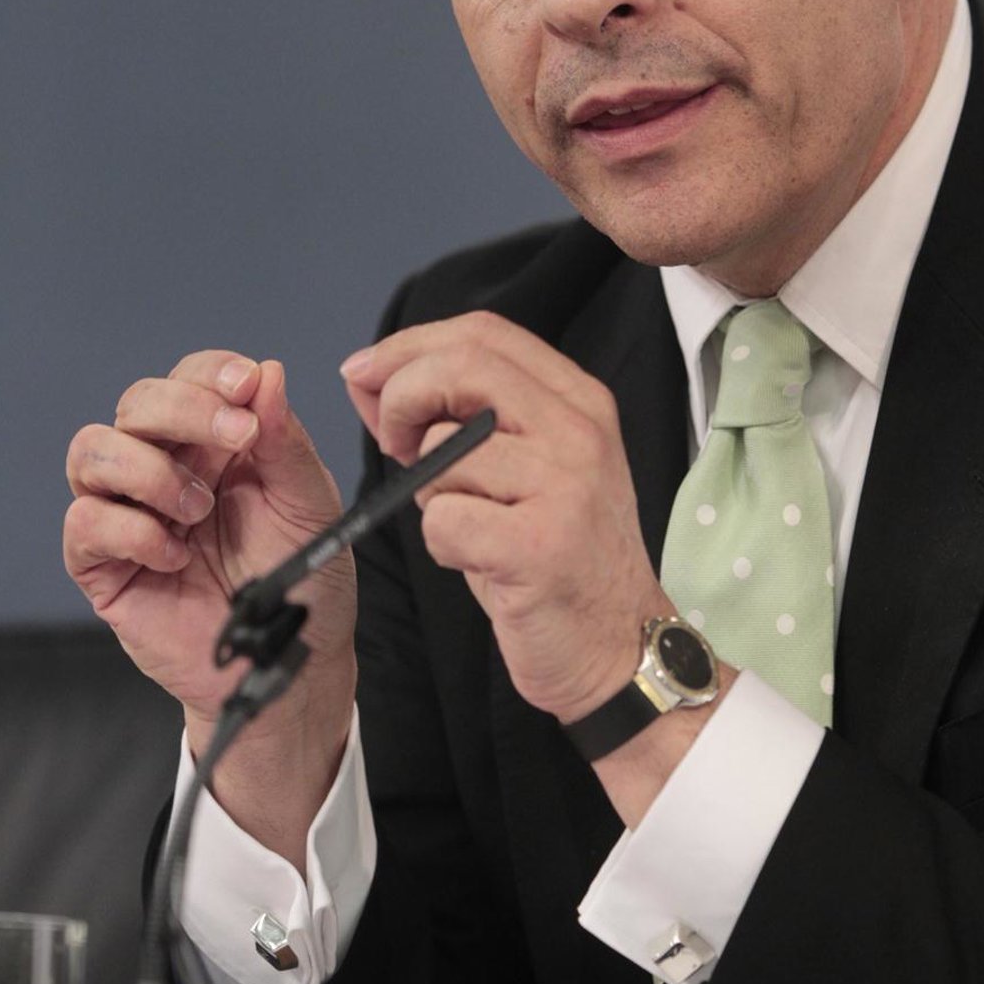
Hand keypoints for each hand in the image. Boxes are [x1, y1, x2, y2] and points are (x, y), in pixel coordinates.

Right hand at [64, 352, 356, 750]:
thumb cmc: (303, 580)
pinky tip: (175, 555)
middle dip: (184, 408)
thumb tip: (268, 372)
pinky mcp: (104, 567)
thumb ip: (286, 440)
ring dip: (149, 468)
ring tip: (199, 508)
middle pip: (138, 402)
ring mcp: (130, 514)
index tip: (247, 384)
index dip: (211, 373)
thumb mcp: (309, 503)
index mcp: (216, 444)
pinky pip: (84, 522)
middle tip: (236, 436)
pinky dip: (130, 529)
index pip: (190, 379)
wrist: (287, 662)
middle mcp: (166, 468)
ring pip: (92, 450)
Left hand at [341, 311, 668, 723]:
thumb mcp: (525, 469)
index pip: (483, 333)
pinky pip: (444, 519)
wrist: (619, 650)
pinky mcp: (541, 546)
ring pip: (443, 450)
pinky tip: (477, 560)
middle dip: (401, 397)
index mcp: (579, 401)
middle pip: (462, 366)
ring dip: (427, 491)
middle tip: (392, 443)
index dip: (410, 345)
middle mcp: (579, 431)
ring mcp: (566, 485)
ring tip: (466, 523)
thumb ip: (460, 416)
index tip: (364, 372)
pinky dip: (440, 543)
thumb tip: (369, 379)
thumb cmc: (555, 558)